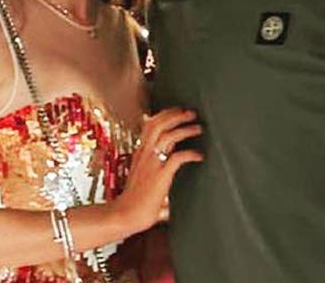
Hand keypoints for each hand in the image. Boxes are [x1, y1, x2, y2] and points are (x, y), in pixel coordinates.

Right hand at [113, 108, 202, 234]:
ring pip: (167, 136)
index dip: (165, 114)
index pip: (150, 125)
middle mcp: (145, 155)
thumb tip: (168, 161)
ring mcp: (152, 164)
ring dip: (184, 129)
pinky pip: (177, 158)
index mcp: (140, 153)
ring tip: (197, 128)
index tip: (178, 110)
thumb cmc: (134, 200)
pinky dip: (190, 154)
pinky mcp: (160, 177)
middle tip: (190, 113)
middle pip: (158, 124)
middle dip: (176, 115)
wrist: (125, 214)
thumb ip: (152, 166)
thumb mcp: (141, 175)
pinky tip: (199, 156)